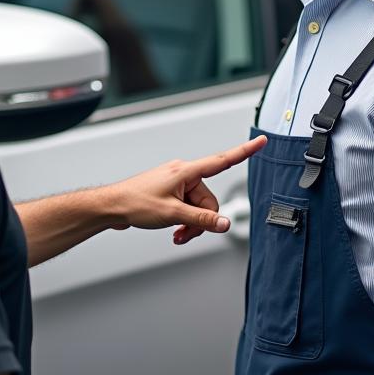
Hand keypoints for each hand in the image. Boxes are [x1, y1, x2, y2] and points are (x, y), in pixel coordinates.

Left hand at [104, 136, 266, 244]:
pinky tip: (174, 230)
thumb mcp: (172, 214)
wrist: (112, 207)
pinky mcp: (170, 193)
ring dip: (191, 224)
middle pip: (208, 200)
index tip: (261, 141)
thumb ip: (201, 220)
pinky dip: (184, 221)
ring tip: (176, 233)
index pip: (222, 160)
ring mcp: (176, 184)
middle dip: (200, 220)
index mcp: (186, 171)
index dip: (245, 152)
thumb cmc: (135, 202)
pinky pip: (187, 208)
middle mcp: (183, 174)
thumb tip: (224, 224)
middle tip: (184, 231)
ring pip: (198, 208)